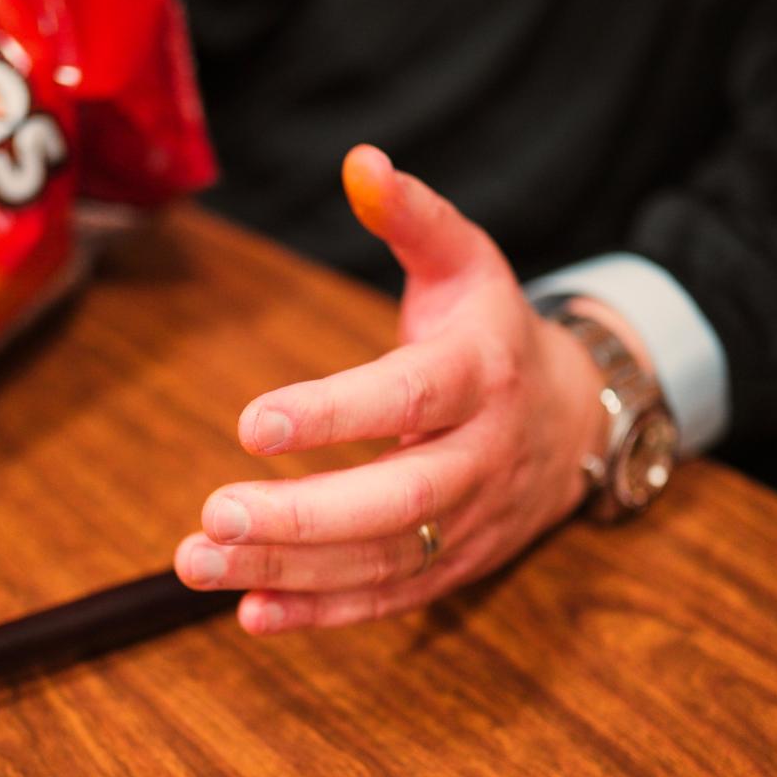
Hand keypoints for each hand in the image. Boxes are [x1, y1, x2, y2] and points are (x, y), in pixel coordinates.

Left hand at [175, 145, 617, 634]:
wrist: (577, 417)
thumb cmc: (492, 332)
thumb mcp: (467, 261)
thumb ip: (412, 216)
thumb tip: (360, 161)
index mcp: (481, 374)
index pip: (408, 400)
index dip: (333, 415)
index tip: (249, 424)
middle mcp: (482, 457)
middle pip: (399, 503)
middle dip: (304, 516)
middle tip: (213, 513)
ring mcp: (472, 523)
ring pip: (383, 561)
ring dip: (288, 571)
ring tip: (198, 563)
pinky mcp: (457, 568)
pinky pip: (389, 600)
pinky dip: (320, 615)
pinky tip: (249, 612)